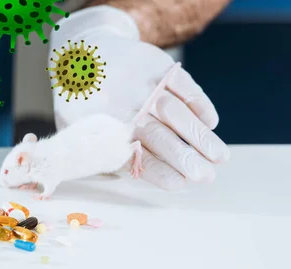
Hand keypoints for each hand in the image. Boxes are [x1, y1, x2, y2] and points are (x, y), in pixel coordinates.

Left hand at [49, 6, 229, 190]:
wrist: (84, 53)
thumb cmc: (83, 101)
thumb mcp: (79, 129)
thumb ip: (100, 152)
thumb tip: (128, 176)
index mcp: (105, 130)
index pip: (136, 157)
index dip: (160, 172)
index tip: (181, 184)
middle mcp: (125, 108)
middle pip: (159, 137)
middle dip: (186, 159)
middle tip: (206, 177)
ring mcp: (143, 86)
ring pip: (176, 114)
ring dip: (200, 136)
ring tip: (220, 158)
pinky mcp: (157, 66)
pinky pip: (183, 87)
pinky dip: (200, 104)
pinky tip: (211, 123)